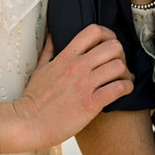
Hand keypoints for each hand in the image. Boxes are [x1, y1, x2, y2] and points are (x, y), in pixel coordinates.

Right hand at [0, 24, 132, 153]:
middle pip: (113, 46)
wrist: (27, 123)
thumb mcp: (39, 69)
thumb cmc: (33, 99)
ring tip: (123, 80)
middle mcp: (77, 67)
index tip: (110, 44)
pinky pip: (118, 88)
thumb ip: (49, 51)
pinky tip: (123, 91)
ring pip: (119, 66)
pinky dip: (126, 88)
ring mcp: (84, 85)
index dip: (108, 35)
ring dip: (126, 73)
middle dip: (121, 55)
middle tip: (119, 66)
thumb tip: (53, 36)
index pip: (93, 31)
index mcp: (66, 57)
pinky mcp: (90, 103)